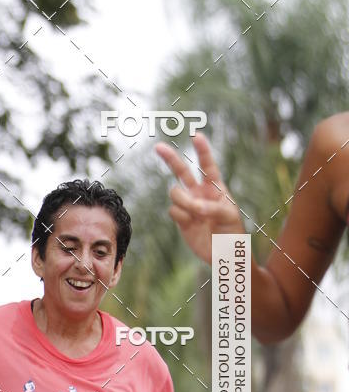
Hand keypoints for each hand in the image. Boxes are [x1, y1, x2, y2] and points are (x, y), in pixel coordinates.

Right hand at [156, 133, 244, 262]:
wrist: (222, 255)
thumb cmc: (232, 233)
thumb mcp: (229, 217)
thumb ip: (213, 208)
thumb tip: (194, 207)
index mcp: (215, 188)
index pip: (208, 166)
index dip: (202, 150)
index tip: (196, 136)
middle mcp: (199, 193)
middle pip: (182, 171)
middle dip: (170, 158)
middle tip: (158, 146)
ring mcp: (188, 205)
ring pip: (175, 193)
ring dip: (184, 202)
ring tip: (196, 214)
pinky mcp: (180, 219)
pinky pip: (173, 211)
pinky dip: (182, 217)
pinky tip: (192, 224)